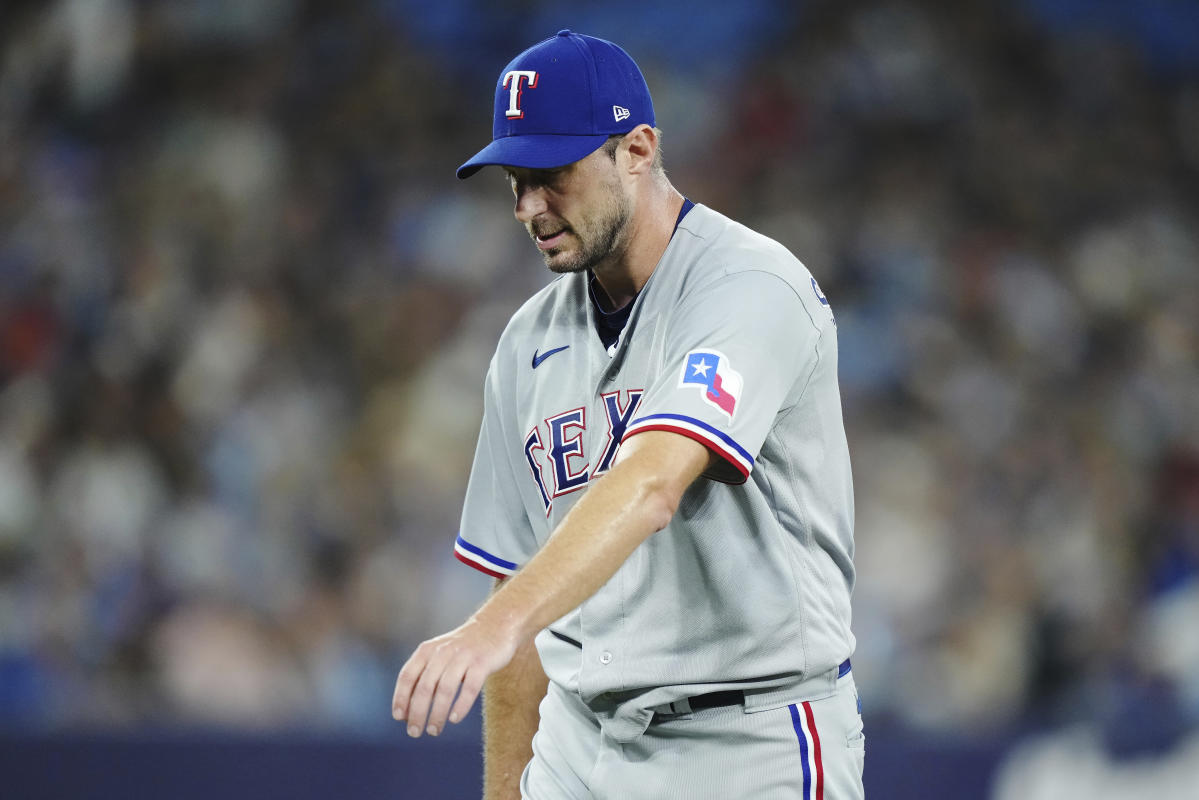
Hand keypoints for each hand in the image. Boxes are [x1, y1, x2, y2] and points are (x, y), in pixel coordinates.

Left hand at [392, 616, 519, 736]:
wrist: (496, 624)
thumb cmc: (463, 648)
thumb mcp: (439, 655)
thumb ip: (424, 677)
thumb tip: (407, 712)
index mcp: (427, 650)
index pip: (407, 676)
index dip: (401, 697)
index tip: (399, 718)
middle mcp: (443, 652)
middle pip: (425, 687)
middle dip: (417, 713)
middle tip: (414, 733)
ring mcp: (463, 656)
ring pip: (445, 689)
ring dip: (437, 713)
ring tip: (434, 730)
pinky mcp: (482, 662)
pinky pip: (470, 688)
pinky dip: (460, 705)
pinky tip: (454, 719)